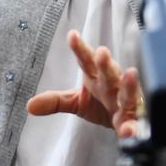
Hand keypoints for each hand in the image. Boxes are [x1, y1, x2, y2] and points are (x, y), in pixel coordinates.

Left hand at [25, 29, 141, 137]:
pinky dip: (133, 127)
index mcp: (96, 77)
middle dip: (105, 62)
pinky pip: (135, 123)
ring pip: (128, 92)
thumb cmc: (102, 105)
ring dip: (129, 84)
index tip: (72, 35)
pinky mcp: (135, 120)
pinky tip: (129, 130)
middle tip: (102, 52)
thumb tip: (30, 105)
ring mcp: (125, 101)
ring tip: (130, 74)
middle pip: (108, 71)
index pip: (86, 60)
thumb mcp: (76, 102)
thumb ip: (55, 101)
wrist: (124, 123)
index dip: (80, 49)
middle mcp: (112, 85)